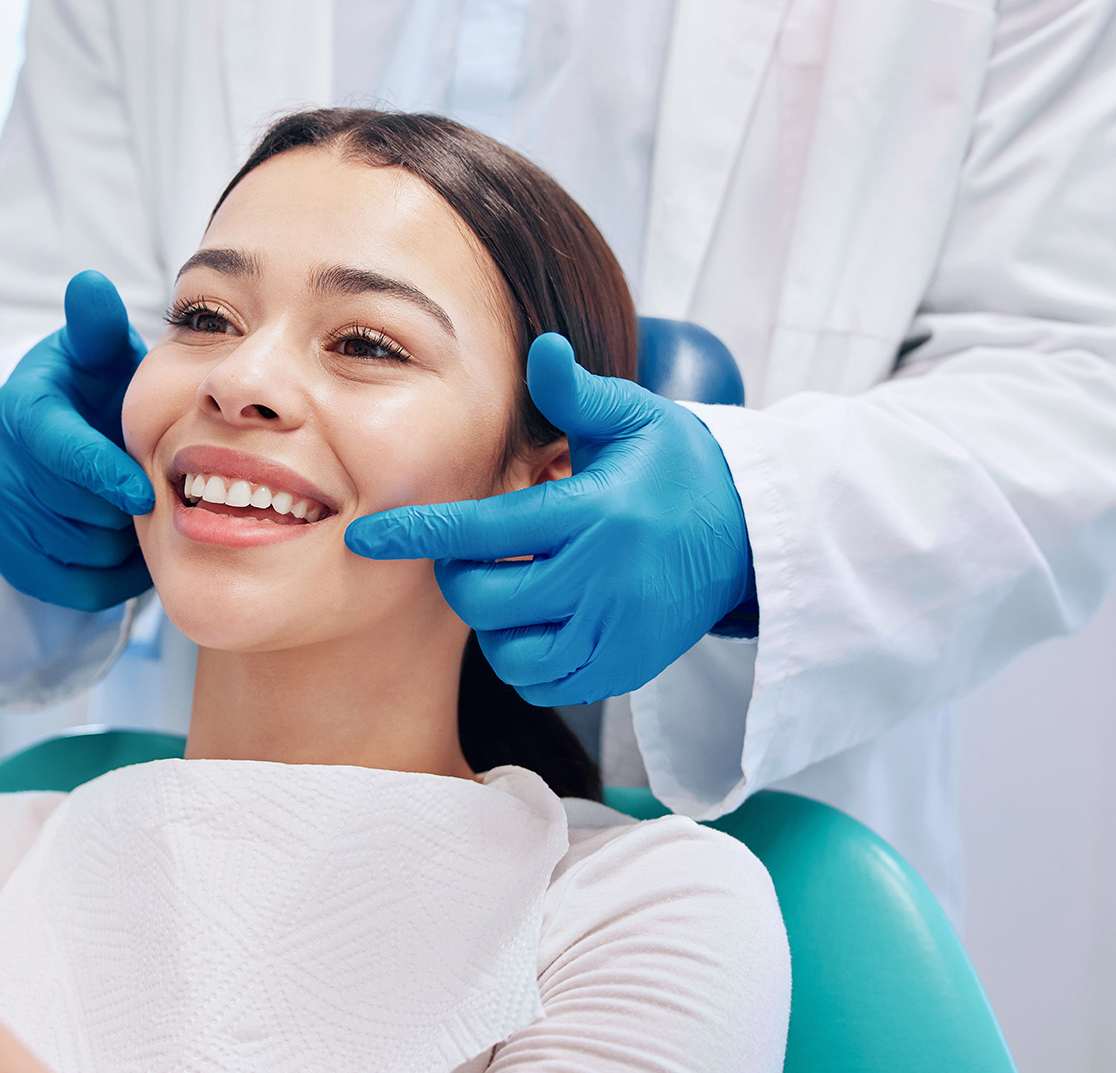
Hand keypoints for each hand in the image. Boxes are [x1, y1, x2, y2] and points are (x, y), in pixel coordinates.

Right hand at [0, 270, 154, 611]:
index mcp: (20, 411)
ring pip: (77, 551)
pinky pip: (71, 586)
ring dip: (121, 541)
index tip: (145, 492)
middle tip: (157, 493)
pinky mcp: (11, 558)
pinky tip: (127, 545)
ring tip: (140, 514)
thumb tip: (90, 284)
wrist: (58, 439)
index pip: (58, 451)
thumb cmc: (92, 391)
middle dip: (121, 507)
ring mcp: (0, 515)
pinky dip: (110, 576)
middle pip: (73, 509)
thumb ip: (98, 326)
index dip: (102, 474)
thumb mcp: (97, 354)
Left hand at [344, 334, 756, 705]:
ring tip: (514, 583)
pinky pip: (545, 682)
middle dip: (460, 576)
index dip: (417, 535)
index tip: (366, 537)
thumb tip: (541, 347)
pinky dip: (525, 658)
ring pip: (509, 651)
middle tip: (476, 552)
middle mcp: (603, 580)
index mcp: (594, 513)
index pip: (484, 531)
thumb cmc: (677, 467)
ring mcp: (615, 632)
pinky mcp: (625, 668)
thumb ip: (576, 393)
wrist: (750, 534)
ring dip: (493, 621)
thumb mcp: (635, 418)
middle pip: (485, 599)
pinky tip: (539, 620)